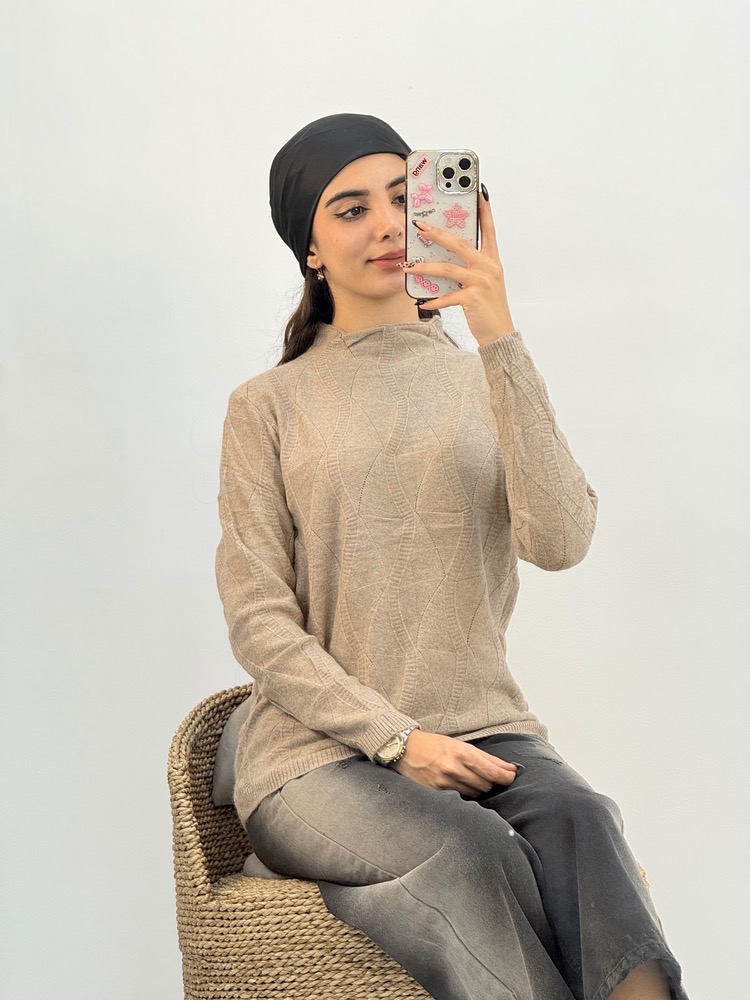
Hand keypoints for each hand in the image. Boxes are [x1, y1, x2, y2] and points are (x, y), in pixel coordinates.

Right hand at [393, 730, 518, 797]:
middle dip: (489, 781)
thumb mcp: (460, 744)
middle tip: (485, 774)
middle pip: (486, 785)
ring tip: (468, 778)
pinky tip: (459, 785)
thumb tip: (509, 768)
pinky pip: (460, 798)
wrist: (406, 750)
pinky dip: (464, 793)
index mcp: (462, 753)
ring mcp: (445, 783)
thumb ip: (485, 758)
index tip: (511, 776)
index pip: (493, 771)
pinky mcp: (437, 793)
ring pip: (475, 793)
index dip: (506, 776)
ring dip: (477, 787)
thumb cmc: (435, 745)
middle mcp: (455, 769)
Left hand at [400, 191, 514, 347]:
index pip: (489, 230)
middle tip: (419, 226)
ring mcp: (481, 282)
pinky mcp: (472, 298)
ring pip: (447, 268)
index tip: (478, 193)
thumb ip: (470, 268)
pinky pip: (447, 296)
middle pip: (460, 244)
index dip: (484, 211)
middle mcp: (488, 267)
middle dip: (437, 234)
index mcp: (492, 261)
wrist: (500, 334)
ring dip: (425, 267)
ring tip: (408, 266)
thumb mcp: (484, 284)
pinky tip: (423, 302)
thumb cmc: (489, 308)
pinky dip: (433, 300)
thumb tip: (444, 260)